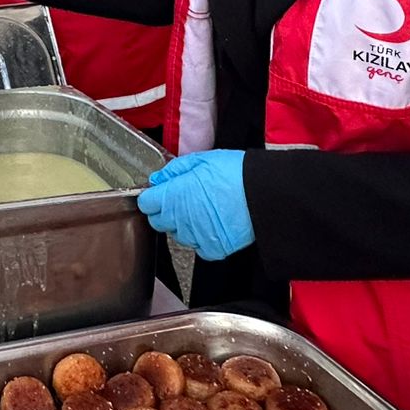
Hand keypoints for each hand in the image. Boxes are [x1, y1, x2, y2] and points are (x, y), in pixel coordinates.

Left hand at [137, 150, 253, 259]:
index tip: (160, 193)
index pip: (146, 203)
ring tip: (204, 209)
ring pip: (178, 234)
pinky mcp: (213, 248)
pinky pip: (199, 246)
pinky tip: (214, 222)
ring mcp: (196, 236)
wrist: (264, 194)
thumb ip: (174, 170)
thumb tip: (158, 178)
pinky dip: (203, 237)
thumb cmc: (234, 173)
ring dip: (185, 224)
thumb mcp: (201, 160)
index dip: (153, 197)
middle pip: (159, 221)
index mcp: (173, 196)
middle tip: (184, 200)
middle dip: (166, 211)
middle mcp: (181, 220)